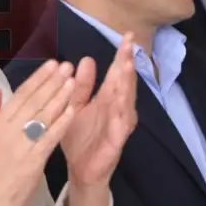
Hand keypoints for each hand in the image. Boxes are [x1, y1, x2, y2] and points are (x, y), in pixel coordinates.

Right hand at [0, 60, 78, 205]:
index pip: (20, 94)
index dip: (38, 78)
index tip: (51, 64)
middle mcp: (9, 129)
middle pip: (34, 101)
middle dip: (52, 82)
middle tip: (67, 66)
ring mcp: (21, 144)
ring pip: (43, 116)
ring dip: (60, 97)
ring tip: (73, 81)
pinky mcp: (33, 160)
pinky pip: (49, 137)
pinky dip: (61, 123)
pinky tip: (72, 110)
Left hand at [63, 35, 137, 187]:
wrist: (79, 170)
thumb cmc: (80, 137)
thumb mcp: (76, 106)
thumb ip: (81, 86)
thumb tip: (85, 60)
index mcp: (106, 98)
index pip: (116, 73)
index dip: (122, 55)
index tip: (127, 35)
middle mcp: (117, 109)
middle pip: (124, 83)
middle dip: (127, 64)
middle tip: (129, 46)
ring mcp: (118, 126)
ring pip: (126, 103)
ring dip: (127, 86)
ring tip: (127, 67)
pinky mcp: (116, 143)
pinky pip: (120, 129)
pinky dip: (121, 117)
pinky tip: (122, 107)